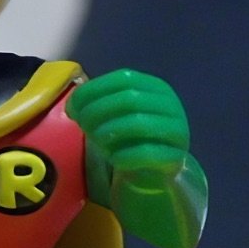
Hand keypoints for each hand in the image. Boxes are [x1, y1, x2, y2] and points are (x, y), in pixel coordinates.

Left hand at [68, 68, 189, 188]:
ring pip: (139, 124)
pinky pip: (146, 153)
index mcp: (155, 87)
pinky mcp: (175, 157)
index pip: (124, 78)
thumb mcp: (114, 115)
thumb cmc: (130, 136)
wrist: (154, 169)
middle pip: (130, 98)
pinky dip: (124, 155)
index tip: (73, 107)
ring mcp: (176, 130)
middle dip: (98, 111)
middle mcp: (170, 104)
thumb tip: (73, 105)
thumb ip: (96, 104)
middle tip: (82, 125)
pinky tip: (112, 158)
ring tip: (96, 141)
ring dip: (109, 131)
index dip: (95, 90)